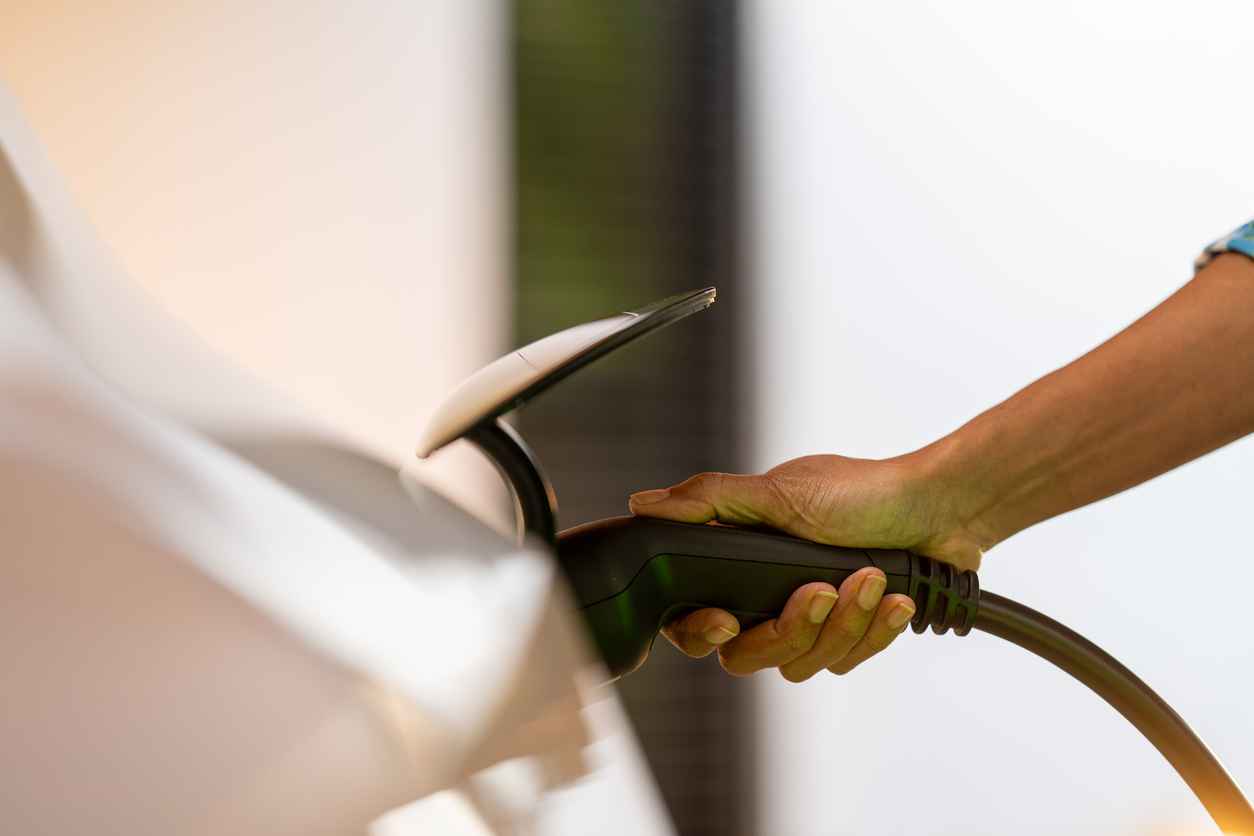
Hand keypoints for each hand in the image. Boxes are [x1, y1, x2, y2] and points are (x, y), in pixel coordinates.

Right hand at [627, 453, 981, 679]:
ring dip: (843, 624)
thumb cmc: (864, 492)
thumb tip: (642, 505)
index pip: (693, 618)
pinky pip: (844, 661)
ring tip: (869, 579)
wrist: (941, 510)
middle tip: (822, 590)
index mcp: (739, 560)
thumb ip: (710, 502)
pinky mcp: (850, 634)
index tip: (728, 620)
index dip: (702, 631)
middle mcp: (767, 594)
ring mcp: (810, 618)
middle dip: (791, 627)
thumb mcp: (781, 491)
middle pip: (748, 655)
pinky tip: (893, 599)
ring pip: (801, 663)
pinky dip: (872, 630)